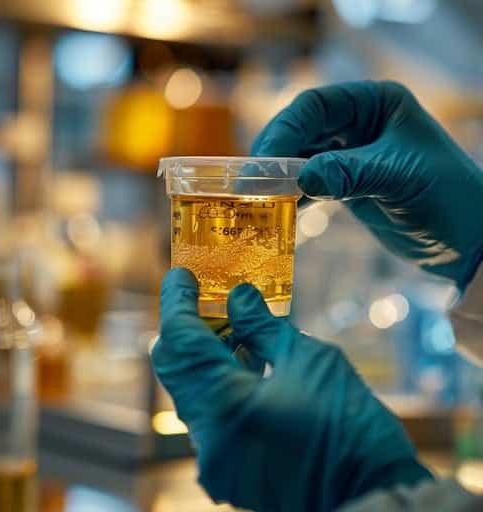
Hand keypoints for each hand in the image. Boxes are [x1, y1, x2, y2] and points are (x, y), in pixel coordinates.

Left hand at [152, 268, 431, 511]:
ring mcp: (214, 457)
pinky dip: (219, 382)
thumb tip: (238, 297)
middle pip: (177, 367)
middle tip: (209, 297)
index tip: (182, 274)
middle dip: (188, 327)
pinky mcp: (227, 467)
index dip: (176, 301)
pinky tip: (246, 361)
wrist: (371, 496)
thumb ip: (262, 327)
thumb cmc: (349, 426)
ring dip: (206, 354)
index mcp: (224, 404)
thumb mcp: (310, 360)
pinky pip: (208, 413)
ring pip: (190, 390)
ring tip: (234, 325)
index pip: (180, 341)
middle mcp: (207, 436)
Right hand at [252, 81, 482, 289]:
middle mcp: (360, 124)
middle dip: (276, 155)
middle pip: (303, 131)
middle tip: (250, 181)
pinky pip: (311, 184)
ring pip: (303, 158)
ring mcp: (351, 155)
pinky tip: (281, 209)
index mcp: (376, 104)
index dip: (285, 129)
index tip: (263, 159)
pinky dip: (295, 195)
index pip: (317, 106)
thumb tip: (301, 178)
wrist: (466, 240)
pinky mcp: (348, 184)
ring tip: (258, 197)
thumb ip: (349, 173)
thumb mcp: (398, 177)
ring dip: (281, 177)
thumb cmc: (447, 197)